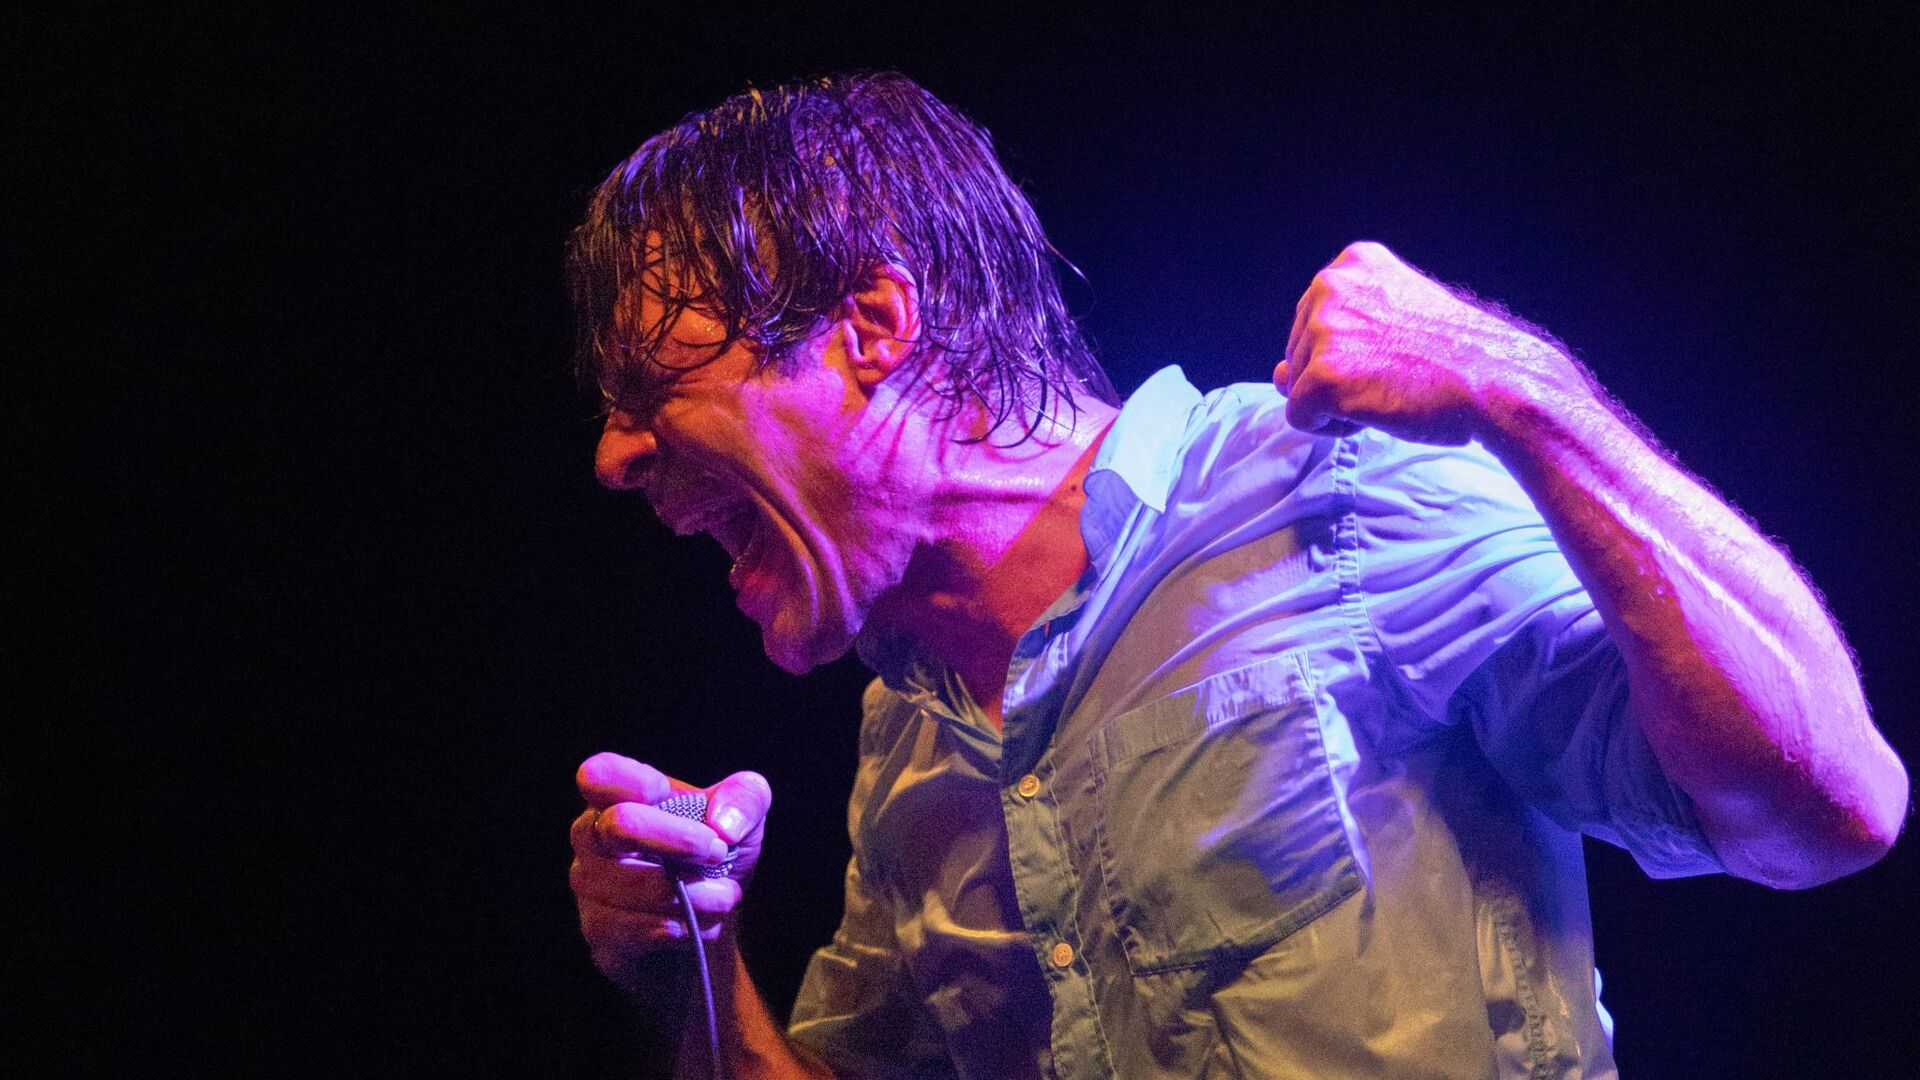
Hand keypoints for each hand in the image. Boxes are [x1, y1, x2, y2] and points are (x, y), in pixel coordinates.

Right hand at [569, 752, 771, 993]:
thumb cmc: (715, 854)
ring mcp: (588, 883)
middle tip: (720, 853)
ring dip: (689, 895)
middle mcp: (593, 835)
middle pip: (618, 826)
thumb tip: (724, 825)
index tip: (678, 801)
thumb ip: (745, 798)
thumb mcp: (744, 816)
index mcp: (621, 795)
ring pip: (627, 886)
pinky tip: (694, 925)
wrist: (710, 917)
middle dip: (679, 840)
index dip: (636, 783)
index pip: (599, 775)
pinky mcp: (596, 928)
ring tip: (725, 897)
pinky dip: (670, 928)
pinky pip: (624, 929)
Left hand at [1277, 241, 1587, 444]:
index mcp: (1352, 264)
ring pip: (1296, 387)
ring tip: (1389, 391)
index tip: (1396, 352)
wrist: (1496, 380)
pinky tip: (1376, 411)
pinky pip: (1300, 418)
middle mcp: (1330, 286)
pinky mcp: (1321, 377)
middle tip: (1395, 376)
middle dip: (1338, 377)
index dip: (1350, 352)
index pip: (1314, 322)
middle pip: (1298, 354)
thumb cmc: (1455, 356)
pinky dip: (1332, 428)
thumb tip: (1276, 374)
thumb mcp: (1396, 321)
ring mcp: (1323, 331)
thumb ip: (1333, 338)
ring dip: (1337, 403)